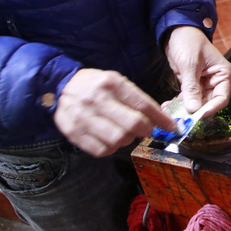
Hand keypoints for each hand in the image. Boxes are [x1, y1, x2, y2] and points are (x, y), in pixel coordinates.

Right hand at [55, 69, 176, 156]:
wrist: (58, 86)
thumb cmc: (94, 85)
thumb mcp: (116, 81)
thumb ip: (136, 98)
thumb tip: (158, 118)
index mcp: (112, 83)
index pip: (143, 105)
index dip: (161, 119)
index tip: (171, 126)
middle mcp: (97, 100)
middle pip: (132, 124)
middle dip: (146, 130)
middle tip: (148, 130)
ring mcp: (83, 117)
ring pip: (118, 139)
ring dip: (128, 140)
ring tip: (126, 133)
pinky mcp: (73, 132)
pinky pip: (101, 150)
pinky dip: (112, 148)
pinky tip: (111, 140)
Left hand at [165, 26, 230, 115]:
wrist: (176, 30)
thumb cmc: (189, 42)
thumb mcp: (190, 64)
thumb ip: (192, 87)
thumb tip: (193, 109)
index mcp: (223, 75)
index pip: (221, 98)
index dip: (210, 109)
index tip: (196, 116)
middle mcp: (216, 81)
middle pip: (208, 103)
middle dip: (194, 111)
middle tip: (180, 119)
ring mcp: (204, 84)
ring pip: (196, 103)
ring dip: (184, 109)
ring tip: (169, 113)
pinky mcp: (192, 85)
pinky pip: (188, 98)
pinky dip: (178, 103)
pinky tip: (167, 106)